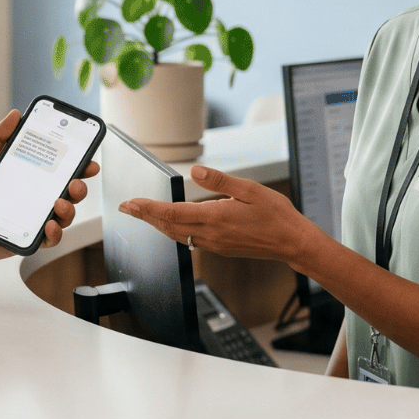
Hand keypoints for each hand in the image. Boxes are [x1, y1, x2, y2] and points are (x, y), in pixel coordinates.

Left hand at [0, 110, 99, 260]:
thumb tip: (15, 114)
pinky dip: (55, 233)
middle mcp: (35, 196)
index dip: (79, 164)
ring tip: (60, 202)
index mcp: (28, 176)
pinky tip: (49, 225)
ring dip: (70, 208)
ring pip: (64, 215)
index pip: (59, 169)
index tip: (88, 158)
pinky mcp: (27, 238)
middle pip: (69, 192)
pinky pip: (49, 238)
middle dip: (80, 186)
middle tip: (76, 181)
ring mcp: (33, 218)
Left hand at [116, 165, 324, 266]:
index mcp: (215, 217)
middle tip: (126, 208)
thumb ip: (220, 180)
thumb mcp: (250, 189)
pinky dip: (174, 231)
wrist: (292, 242)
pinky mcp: (220, 248)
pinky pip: (189, 240)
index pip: (172, 213)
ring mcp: (214, 244)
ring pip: (177, 235)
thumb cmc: (275, 215)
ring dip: (158, 224)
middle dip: (145, 217)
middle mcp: (210, 234)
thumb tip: (196, 171)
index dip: (148, 209)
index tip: (131, 203)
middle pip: (168, 226)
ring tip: (143, 214)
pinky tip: (171, 225)